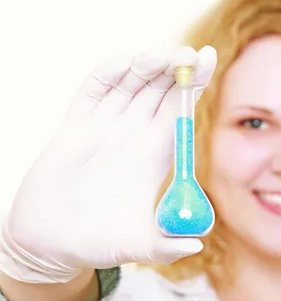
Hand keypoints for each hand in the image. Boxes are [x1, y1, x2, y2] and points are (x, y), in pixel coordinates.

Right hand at [0, 45, 216, 282]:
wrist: (51, 244)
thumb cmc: (98, 244)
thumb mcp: (139, 247)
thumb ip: (167, 246)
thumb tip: (197, 245)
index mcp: (156, 154)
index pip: (181, 109)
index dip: (195, 83)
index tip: (208, 57)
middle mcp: (134, 135)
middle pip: (160, 90)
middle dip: (176, 67)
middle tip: (188, 53)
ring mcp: (104, 128)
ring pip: (130, 84)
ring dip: (146, 65)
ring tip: (162, 57)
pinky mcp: (74, 128)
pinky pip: (92, 92)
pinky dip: (106, 75)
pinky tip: (122, 65)